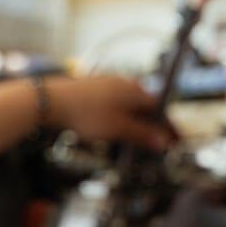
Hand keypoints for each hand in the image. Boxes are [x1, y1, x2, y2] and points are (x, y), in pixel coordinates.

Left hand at [45, 75, 175, 150]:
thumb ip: (141, 135)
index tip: (174, 141)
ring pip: (129, 106)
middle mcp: (123, 83)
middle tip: (157, 143)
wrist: (51, 102)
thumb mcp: (118, 129)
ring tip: (136, 140)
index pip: (160, 109)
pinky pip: (114, 105)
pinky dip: (119, 118)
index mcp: (135, 90)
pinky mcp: (92, 90)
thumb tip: (161, 140)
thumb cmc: (83, 112)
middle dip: (152, 126)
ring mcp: (107, 84)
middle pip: (145, 107)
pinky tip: (113, 129)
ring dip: (135, 123)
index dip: (168, 127)